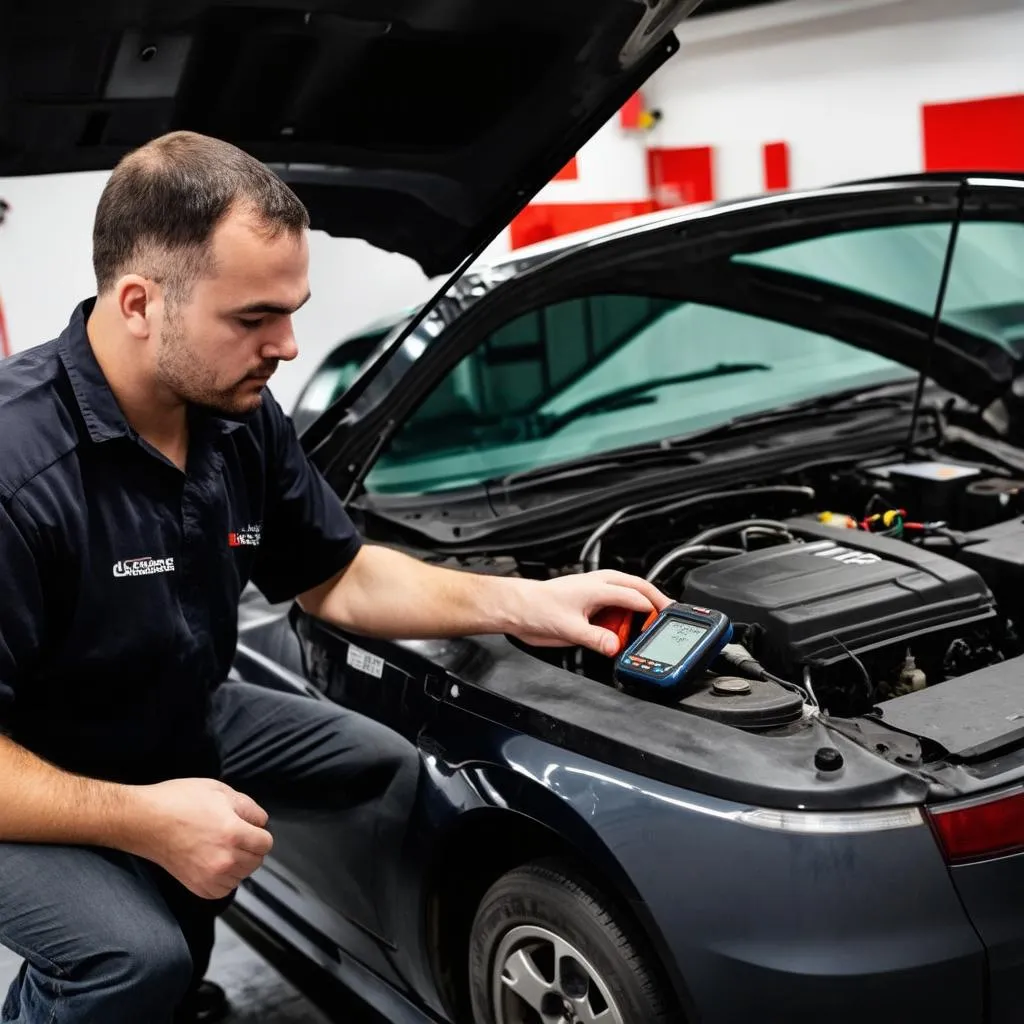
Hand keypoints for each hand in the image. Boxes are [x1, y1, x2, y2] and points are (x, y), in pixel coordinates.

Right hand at [129, 778, 273, 898]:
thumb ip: (248, 808)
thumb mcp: (221, 791)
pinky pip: (225, 888)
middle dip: (251, 847)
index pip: (266, 843)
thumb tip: (261, 821)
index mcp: (233, 833)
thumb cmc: (178, 802)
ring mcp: (211, 876)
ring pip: (242, 875)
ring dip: (238, 863)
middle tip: (233, 834)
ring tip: (220, 846)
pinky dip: (224, 877)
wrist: (146, 820)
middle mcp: (224, 859)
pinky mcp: (198, 887)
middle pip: (257, 861)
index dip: (259, 832)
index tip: (249, 827)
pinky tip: (213, 860)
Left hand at [511, 570, 670, 654]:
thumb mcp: (568, 627)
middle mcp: (600, 586)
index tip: (664, 622)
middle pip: (639, 588)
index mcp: (598, 586)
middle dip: (657, 600)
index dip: (652, 609)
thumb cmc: (538, 607)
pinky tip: (629, 628)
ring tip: (654, 623)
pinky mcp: (592, 603)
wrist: (519, 608)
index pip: (635, 596)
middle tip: (671, 615)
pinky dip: (627, 615)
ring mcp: (597, 593)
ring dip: (642, 607)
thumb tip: (615, 646)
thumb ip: (594, 638)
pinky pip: (617, 606)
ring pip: (629, 594)